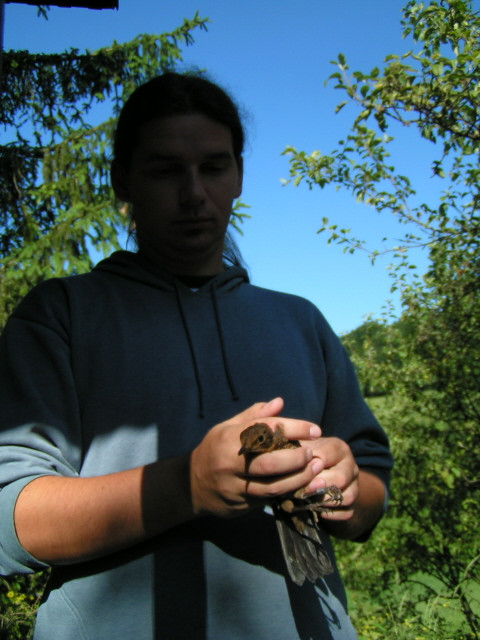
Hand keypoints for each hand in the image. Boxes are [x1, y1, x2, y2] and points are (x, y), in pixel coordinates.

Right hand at [189, 398, 322, 517]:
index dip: (293, 429)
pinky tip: (302, 485)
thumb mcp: (227, 428)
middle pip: (269, 463)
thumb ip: (254, 416)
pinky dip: (288, 492)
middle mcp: (230, 463)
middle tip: (313, 453)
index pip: (266, 430)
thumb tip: (279, 402)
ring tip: (315, 470)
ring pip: (272, 487)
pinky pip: (269, 500)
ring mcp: (234, 487)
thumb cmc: (214, 449)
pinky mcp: (240, 505)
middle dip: (296, 458)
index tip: (314, 430)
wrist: (190, 485)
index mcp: (228, 439)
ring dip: (298, 479)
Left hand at [300, 436, 385, 538]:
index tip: (297, 470)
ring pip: (347, 497)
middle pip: (341, 478)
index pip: (326, 456)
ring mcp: (354, 485)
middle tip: (304, 489)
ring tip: (310, 501)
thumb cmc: (308, 458)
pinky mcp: (353, 504)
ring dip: (326, 501)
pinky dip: (332, 514)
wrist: (322, 474)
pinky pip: (347, 513)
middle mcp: (350, 465)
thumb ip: (297, 449)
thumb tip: (289, 457)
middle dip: (320, 485)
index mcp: (338, 448)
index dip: (310, 465)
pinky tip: (318, 510)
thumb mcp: (303, 448)